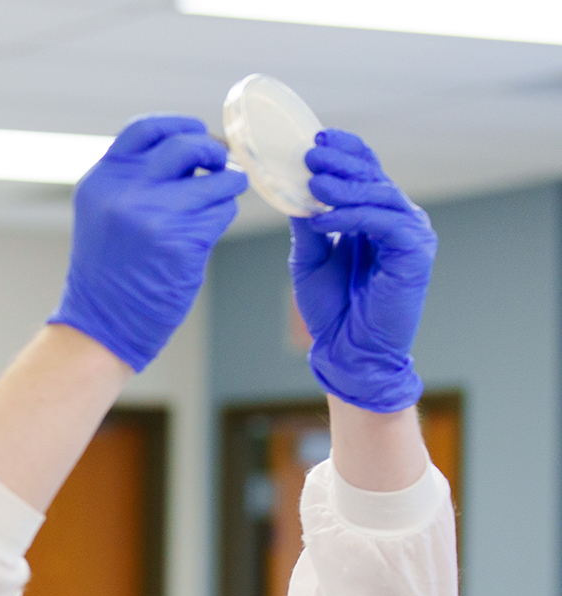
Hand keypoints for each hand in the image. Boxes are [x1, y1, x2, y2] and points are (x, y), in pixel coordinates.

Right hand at [50, 116, 247, 371]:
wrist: (100, 324)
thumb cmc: (108, 269)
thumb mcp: (102, 211)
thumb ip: (133, 177)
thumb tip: (192, 145)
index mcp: (102, 180)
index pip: (146, 128)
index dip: (179, 125)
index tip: (196, 134)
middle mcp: (124, 192)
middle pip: (187, 144)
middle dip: (212, 151)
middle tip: (217, 165)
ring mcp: (154, 216)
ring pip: (216, 179)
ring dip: (225, 187)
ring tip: (216, 201)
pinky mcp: (181, 242)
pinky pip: (222, 212)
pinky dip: (220, 218)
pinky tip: (203, 235)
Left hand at [292, 129, 434, 414]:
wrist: (348, 348)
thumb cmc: (331, 305)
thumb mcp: (309, 257)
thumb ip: (307, 224)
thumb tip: (291, 190)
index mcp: (375, 214)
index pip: (365, 171)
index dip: (345, 151)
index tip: (317, 136)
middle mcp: (397, 218)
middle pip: (373, 177)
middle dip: (341, 163)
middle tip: (310, 153)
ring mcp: (410, 233)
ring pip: (379, 195)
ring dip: (344, 187)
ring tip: (313, 182)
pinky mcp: (415, 252)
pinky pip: (383, 223)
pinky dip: (353, 217)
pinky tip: (324, 217)